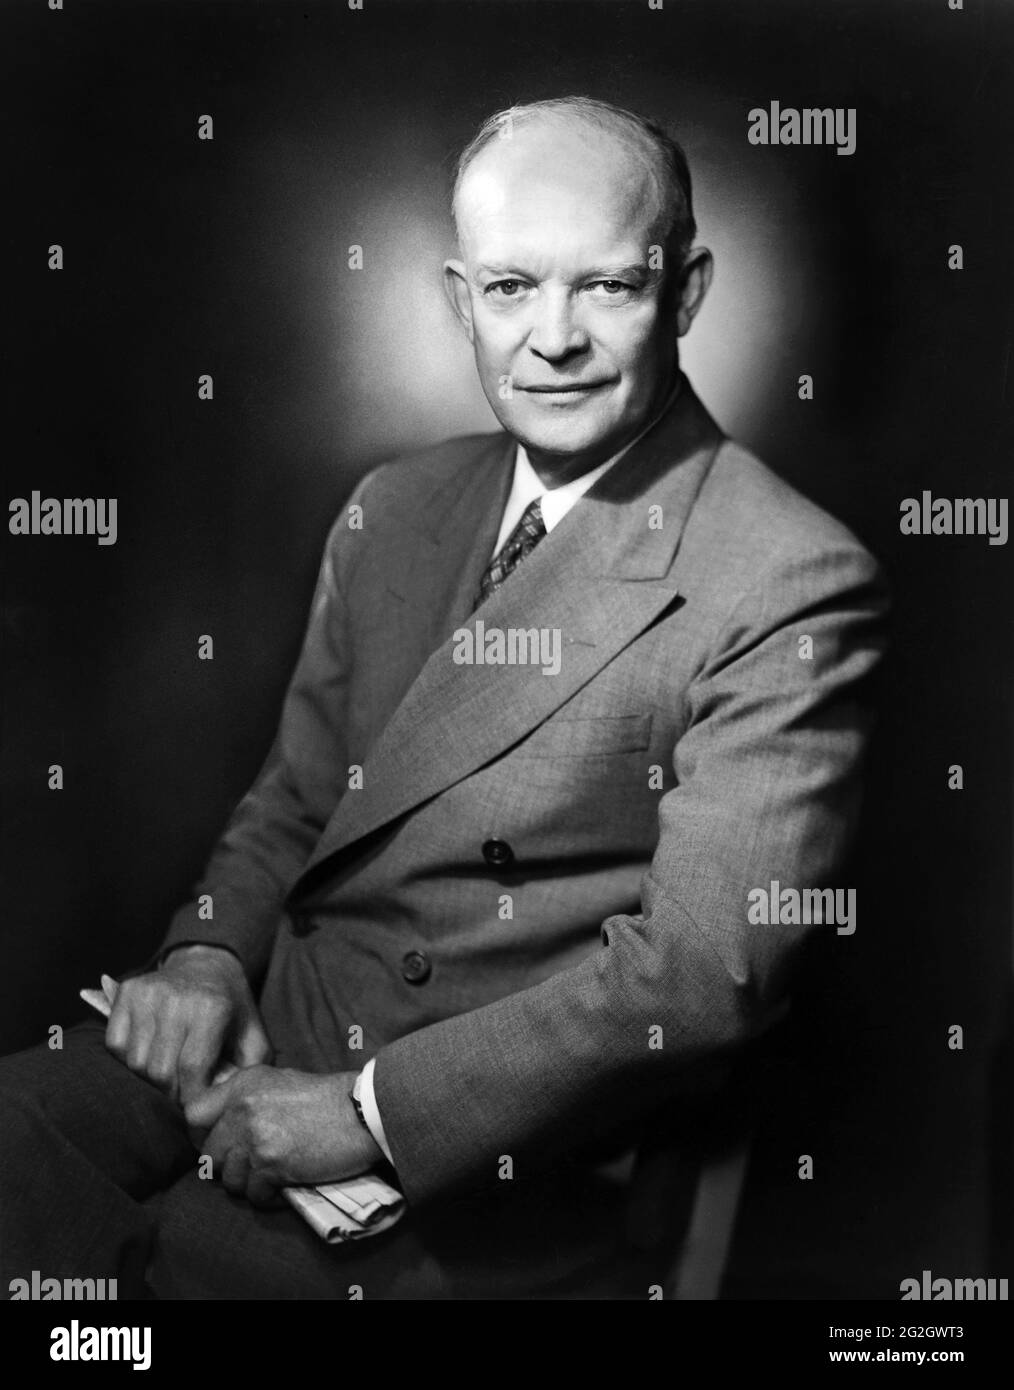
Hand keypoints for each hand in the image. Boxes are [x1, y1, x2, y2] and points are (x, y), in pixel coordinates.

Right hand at [104, 944, 271, 1105]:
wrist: (208, 965)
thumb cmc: (231, 1009)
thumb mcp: (253, 1036)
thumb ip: (248, 1071)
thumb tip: (229, 1102)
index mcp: (212, 1008)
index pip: (192, 1069)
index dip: (192, 1097)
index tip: (196, 1107)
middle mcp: (177, 998)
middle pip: (160, 1071)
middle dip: (171, 1092)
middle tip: (181, 1092)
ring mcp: (148, 993)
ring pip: (135, 1062)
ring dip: (149, 1077)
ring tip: (167, 1072)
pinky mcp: (128, 992)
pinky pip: (115, 1044)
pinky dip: (128, 1057)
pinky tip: (149, 1052)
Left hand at [183, 1067, 381, 1204]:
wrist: (362, 1111)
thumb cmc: (328, 1099)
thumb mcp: (280, 1082)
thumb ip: (248, 1100)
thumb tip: (223, 1128)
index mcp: (243, 1084)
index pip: (193, 1114)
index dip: (201, 1136)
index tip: (221, 1146)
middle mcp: (242, 1108)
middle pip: (210, 1155)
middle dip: (230, 1167)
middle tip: (255, 1167)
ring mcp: (255, 1138)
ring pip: (230, 1180)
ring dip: (251, 1185)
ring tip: (274, 1176)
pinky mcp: (272, 1165)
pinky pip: (254, 1195)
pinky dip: (270, 1197)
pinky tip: (286, 1185)